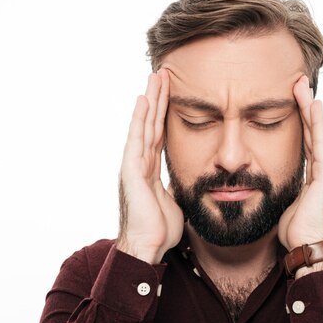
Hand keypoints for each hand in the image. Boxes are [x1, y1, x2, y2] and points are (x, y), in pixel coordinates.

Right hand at [117, 70, 183, 263]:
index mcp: (151, 169)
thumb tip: (190, 179)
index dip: (164, 112)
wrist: (146, 248)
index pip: (159, 133)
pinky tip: (143, 100)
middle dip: (157, 98)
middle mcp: (140, 162)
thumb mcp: (174, 200)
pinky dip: (140, 119)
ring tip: (156, 77)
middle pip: (151, 123)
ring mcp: (134, 165)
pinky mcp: (132, 171)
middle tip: (163, 73)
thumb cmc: (159, 229)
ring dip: (151, 100)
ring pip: (144, 125)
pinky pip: (137, 140)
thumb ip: (176, 185)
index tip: (170, 92)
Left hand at [278, 75, 322, 251]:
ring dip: (310, 108)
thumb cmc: (295, 230)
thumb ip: (283, 185)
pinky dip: (317, 124)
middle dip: (306, 106)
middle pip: (314, 130)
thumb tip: (265, 180)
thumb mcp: (287, 200)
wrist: (307, 248)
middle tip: (298, 82)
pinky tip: (313, 107)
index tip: (293, 97)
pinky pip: (321, 144)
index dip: (301, 118)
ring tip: (302, 86)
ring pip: (318, 131)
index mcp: (316, 173)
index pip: (307, 138)